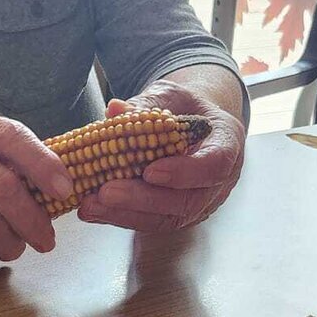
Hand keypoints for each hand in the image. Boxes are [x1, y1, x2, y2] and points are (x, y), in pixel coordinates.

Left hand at [78, 81, 245, 233]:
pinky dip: (119, 217)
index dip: (184, 172)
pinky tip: (93, 210)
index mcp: (226, 143)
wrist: (192, 123)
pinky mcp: (177, 215)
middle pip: (186, 201)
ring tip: (90, 205)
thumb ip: (147, 104)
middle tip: (106, 192)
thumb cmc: (185, 107)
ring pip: (166, 218)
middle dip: (143, 199)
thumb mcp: (170, 95)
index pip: (215, 165)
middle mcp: (218, 181)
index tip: (151, 172)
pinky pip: (150, 221)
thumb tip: (116, 110)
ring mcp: (199, 202)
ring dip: (125, 214)